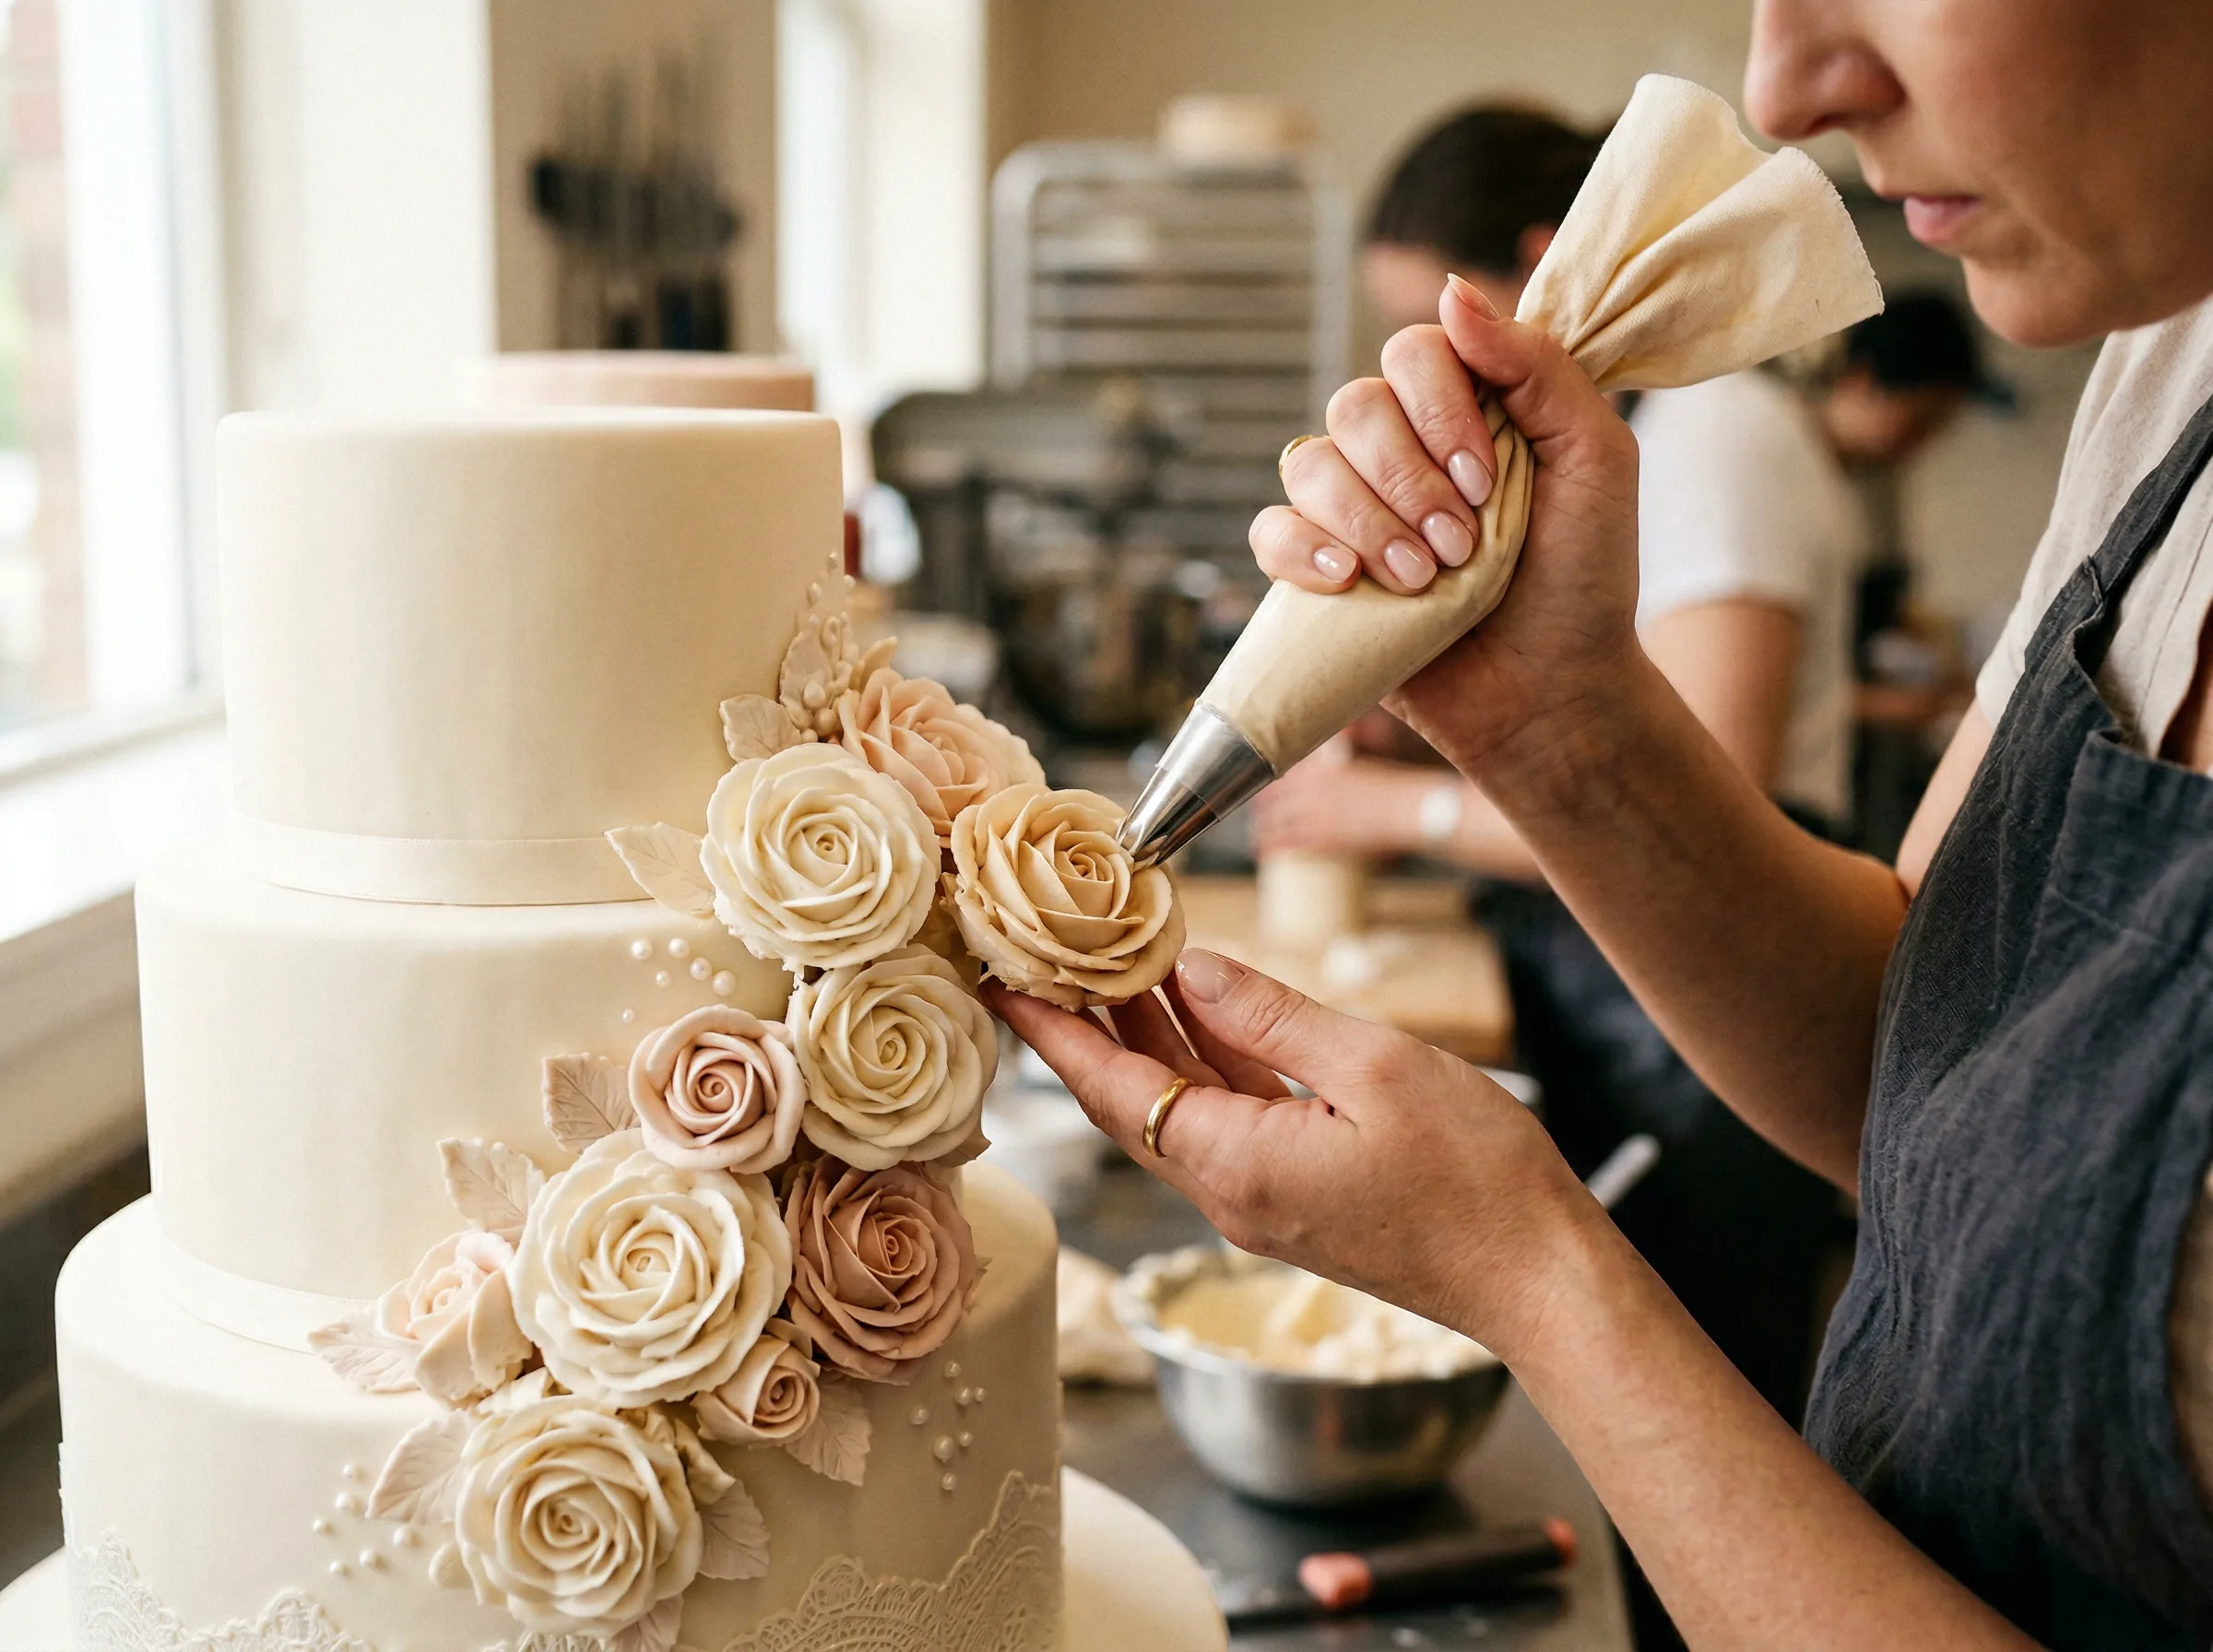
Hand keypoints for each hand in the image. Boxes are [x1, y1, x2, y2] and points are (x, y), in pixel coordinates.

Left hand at [985, 950, 1597, 1361]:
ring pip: (1177, 1105)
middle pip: (1129, 1098)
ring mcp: (1262, 1197)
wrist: (1536, 1275)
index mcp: (1235, 1163)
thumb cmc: (1473, 1176)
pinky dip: (1204, 1059)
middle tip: (1042, 949)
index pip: (1110, 1089)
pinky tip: (1199, 1005)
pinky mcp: (1296, 1195)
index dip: (1051, 1032)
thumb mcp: (1372, 1066)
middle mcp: (1230, 1190)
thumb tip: (1194, 970)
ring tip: (1108, 956)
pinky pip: (1227, 1117)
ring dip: (1143, 1035)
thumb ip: (1273, 1016)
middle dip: (1082, 1024)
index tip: (1000, 980)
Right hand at [1251, 278, 1643, 786]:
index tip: (1484, 479)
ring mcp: (1354, 509)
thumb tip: (1451, 289)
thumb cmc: (1586, 576)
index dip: (1439, 408)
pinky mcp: (1318, 573)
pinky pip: (1271, 530)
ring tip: (1422, 579)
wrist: (1553, 690)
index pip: (1415, 350)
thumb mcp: (1595, 456)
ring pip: (1309, 463)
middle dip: (1408, 480)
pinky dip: (1303, 551)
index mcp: (1466, 408)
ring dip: (1368, 521)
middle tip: (1460, 546)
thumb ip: (1537, 366)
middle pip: (1356, 406)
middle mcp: (1402, 448)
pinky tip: (1351, 583)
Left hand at [1251, 756, 1433, 857]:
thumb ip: (1337, 761)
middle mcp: (1311, 789)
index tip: (1262, 792)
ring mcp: (1314, 814)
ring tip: (1255, 837)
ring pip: (1276, 823)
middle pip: (1273, 799)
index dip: (1268, 786)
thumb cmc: (1388, 787)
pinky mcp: (1322, 837)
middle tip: (1255, 816)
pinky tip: (1262, 852)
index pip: (1282, 775)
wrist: (1403, 809)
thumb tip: (1334, 750)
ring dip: (1263, 830)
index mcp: (1320, 768)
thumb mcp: (1358, 767)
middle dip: (1261, 809)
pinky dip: (1272, 847)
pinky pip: (1289, 842)